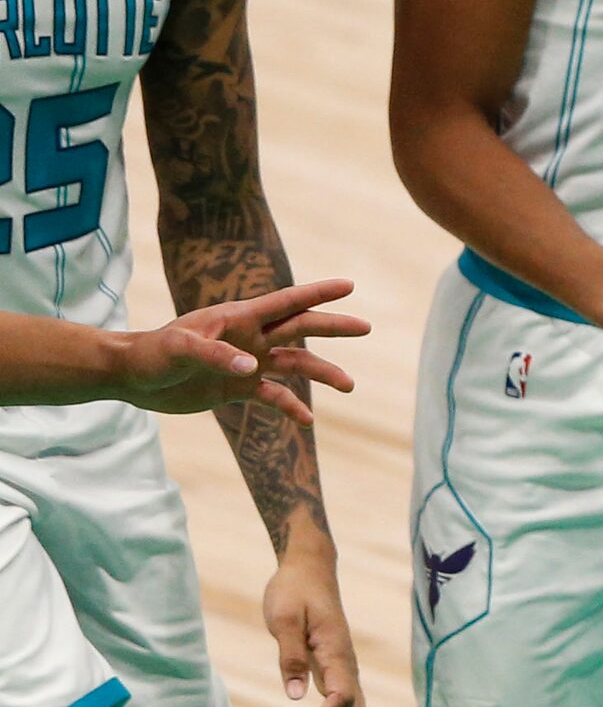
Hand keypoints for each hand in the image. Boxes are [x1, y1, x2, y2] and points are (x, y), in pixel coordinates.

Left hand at [117, 280, 367, 423]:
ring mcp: (248, 363)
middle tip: (366, 327)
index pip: (287, 301)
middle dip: (334, 328)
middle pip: (302, 329)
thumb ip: (216, 354)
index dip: (318, 293)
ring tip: (349, 385)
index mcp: (241, 318)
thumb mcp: (180, 349)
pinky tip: (308, 419)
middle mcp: (252, 338)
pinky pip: (274, 397)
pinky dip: (291, 407)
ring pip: (296, 364)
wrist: (133, 378)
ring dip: (323, 373)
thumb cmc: (154, 353)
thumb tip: (252, 366)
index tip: (349, 286)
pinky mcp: (238, 388)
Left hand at [262, 551, 364, 706]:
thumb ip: (290, 657)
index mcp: (335, 650)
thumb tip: (296, 697)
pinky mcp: (336, 669)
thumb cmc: (293, 590)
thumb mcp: (285, 618)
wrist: (309, 567)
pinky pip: (347, 706)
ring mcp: (344, 667)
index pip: (341, 696)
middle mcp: (346, 662)